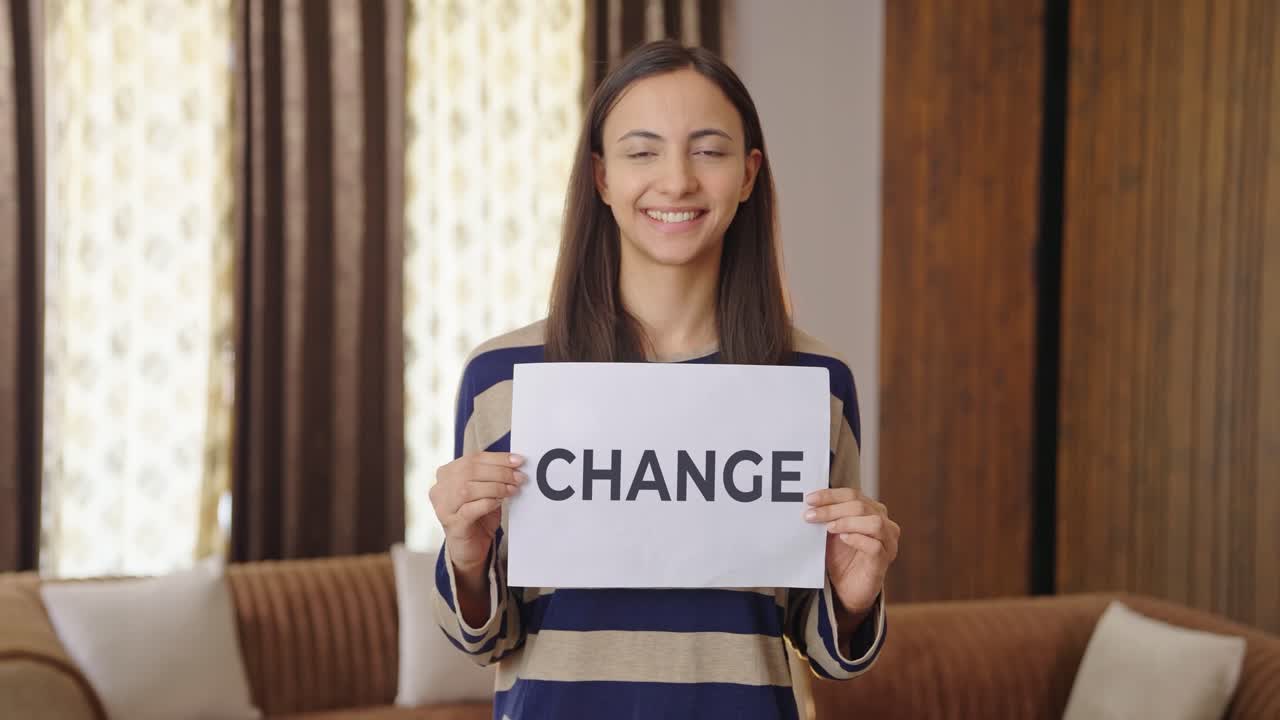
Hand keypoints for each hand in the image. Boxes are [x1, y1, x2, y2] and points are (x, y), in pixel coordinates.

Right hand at [429, 452, 526, 573]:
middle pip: (470, 471)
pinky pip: (469, 510)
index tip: (518, 460)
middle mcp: (440, 489)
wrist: (470, 547)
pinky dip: (487, 503)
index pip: (473, 459)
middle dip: (499, 472)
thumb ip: (493, 476)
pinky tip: (499, 502)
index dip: (497, 458)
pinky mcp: (452, 524)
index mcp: (447, 474)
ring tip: (512, 490)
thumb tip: (515, 463)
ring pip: (468, 489)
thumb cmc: (478, 516)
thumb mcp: (485, 491)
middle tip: (519, 477)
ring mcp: (443, 507)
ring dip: (495, 487)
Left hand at [804, 488, 899, 614]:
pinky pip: (875, 546)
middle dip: (833, 509)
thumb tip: (810, 503)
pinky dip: (858, 539)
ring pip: (874, 523)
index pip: (853, 494)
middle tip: (811, 516)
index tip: (810, 500)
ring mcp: (888, 542)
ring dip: (847, 522)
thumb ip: (827, 517)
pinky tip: (843, 539)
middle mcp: (884, 523)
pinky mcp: (884, 561)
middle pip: (861, 506)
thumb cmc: (841, 557)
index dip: (830, 495)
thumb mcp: (831, 532)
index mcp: (872, 511)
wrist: (846, 588)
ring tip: (829, 528)